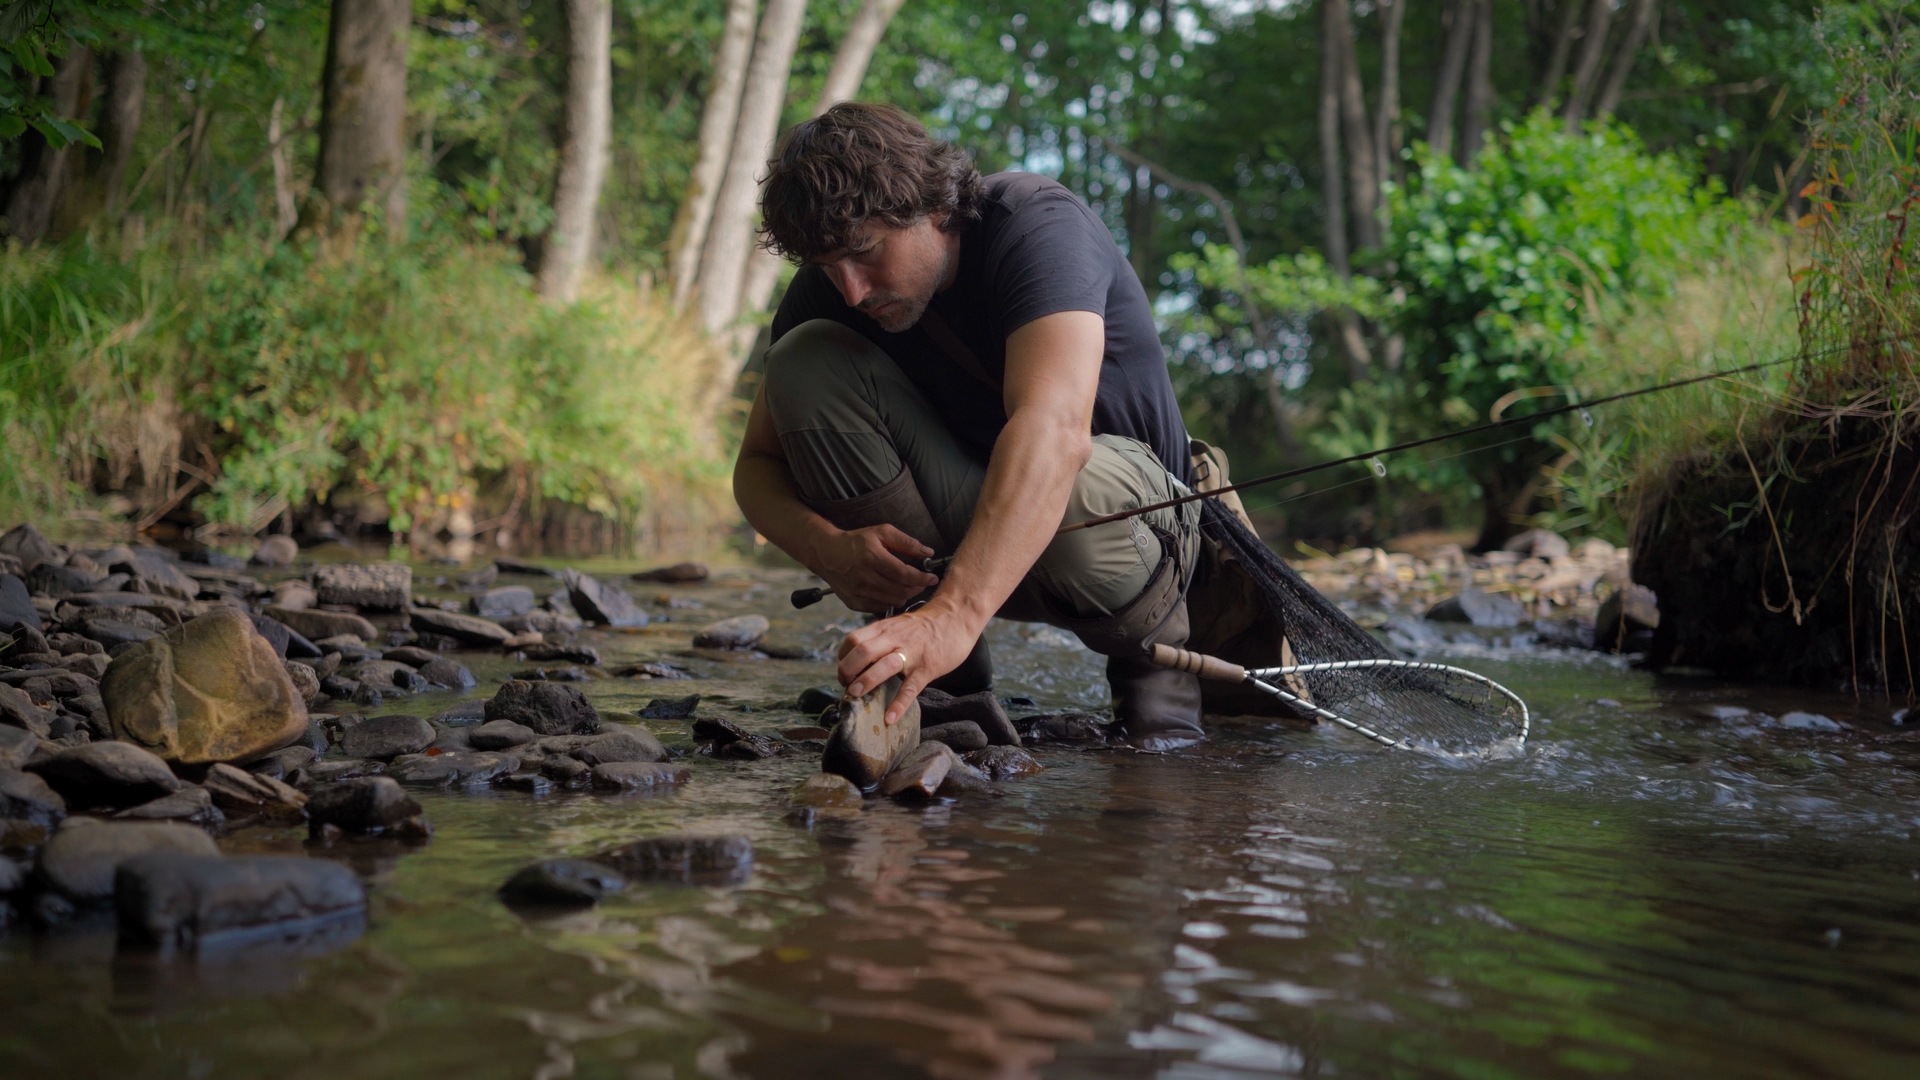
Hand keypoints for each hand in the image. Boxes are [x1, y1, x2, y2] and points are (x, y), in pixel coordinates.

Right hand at [813, 524, 939, 612]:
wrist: (827, 554)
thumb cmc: (856, 541)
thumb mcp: (881, 532)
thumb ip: (906, 542)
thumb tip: (928, 552)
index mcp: (873, 558)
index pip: (905, 575)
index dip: (922, 579)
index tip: (932, 578)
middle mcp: (865, 578)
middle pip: (901, 591)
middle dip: (917, 588)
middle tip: (921, 582)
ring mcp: (858, 593)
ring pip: (892, 602)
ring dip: (904, 595)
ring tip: (907, 586)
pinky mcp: (854, 603)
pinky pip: (880, 608)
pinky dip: (890, 601)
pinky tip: (891, 592)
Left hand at [837, 604, 980, 725]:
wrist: (955, 617)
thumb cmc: (924, 626)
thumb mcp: (897, 626)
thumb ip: (879, 639)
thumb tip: (860, 661)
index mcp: (884, 629)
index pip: (853, 640)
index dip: (843, 658)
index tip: (844, 673)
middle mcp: (894, 639)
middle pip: (862, 651)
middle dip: (847, 670)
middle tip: (846, 687)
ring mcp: (911, 653)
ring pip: (883, 665)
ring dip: (866, 681)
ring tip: (855, 696)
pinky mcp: (927, 667)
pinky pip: (910, 687)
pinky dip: (899, 704)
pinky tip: (890, 718)